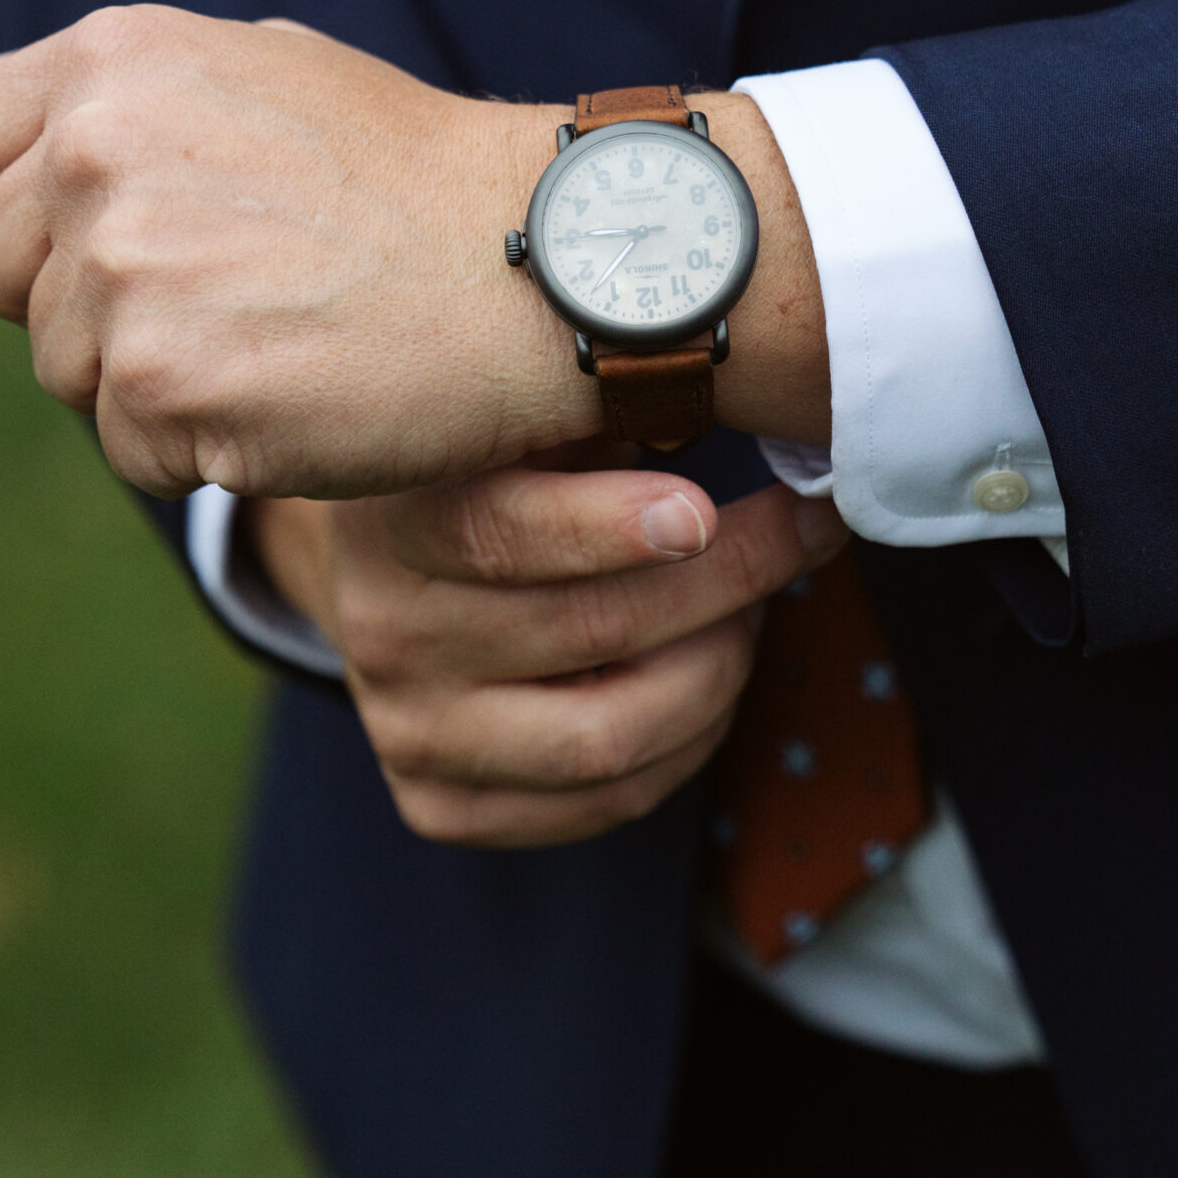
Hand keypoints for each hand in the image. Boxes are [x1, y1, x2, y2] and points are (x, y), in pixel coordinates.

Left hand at [0, 4, 831, 503]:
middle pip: (5, 280)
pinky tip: (299, 400)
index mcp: (111, 60)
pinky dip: (205, 451)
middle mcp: (94, 147)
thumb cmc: (420, 180)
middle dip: (94, 312)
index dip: (27, 220)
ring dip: (155, 386)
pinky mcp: (157, 377)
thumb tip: (45, 143)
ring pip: (66, 375)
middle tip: (230, 311)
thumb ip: (141, 100)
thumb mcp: (272, 72)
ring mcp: (120, 263)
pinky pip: (129, 452)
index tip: (105, 252)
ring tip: (281, 346)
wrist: (540, 261)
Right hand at [249, 453, 848, 846]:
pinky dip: (686, 745)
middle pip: (590, 634)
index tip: (702, 509)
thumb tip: (728, 373)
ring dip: (718, 673)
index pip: (502, 535)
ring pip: (606, 739)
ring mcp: (409, 730)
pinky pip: (602, 802)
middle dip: (726, 583)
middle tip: (800, 534)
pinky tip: (711, 677)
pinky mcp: (438, 804)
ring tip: (752, 611)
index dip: (610, 527)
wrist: (378, 564)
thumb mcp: (512, 412)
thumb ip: (591, 402)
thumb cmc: (485, 463)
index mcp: (392, 520)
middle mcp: (385, 633)